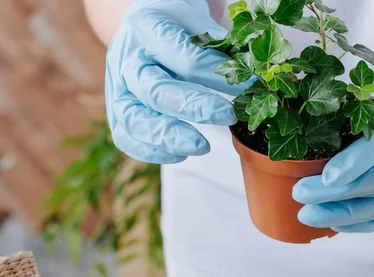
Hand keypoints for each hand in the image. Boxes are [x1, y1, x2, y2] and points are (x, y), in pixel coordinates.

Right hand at [106, 0, 247, 163]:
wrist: (141, 23)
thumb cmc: (175, 25)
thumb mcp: (198, 23)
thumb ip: (220, 50)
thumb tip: (253, 79)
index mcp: (148, 29)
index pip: (183, 57)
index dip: (218, 75)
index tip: (249, 86)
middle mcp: (126, 59)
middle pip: (156, 92)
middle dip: (195, 108)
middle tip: (228, 116)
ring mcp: (117, 87)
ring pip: (133, 120)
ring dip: (169, 138)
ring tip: (202, 146)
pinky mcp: (117, 110)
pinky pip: (126, 138)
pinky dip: (152, 152)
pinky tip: (181, 154)